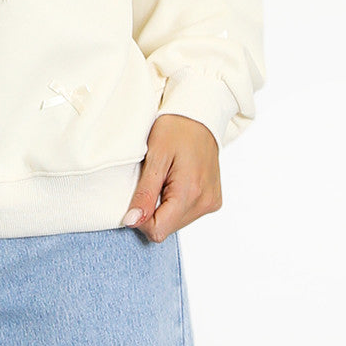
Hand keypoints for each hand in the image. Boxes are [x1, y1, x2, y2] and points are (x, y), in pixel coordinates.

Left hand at [122, 114, 221, 242]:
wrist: (199, 115)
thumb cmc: (175, 128)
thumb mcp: (154, 156)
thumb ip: (144, 193)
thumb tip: (132, 222)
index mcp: (191, 193)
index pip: (158, 230)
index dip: (140, 218)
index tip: (136, 194)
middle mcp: (206, 202)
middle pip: (167, 228)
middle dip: (152, 210)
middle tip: (152, 179)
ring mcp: (211, 202)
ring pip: (176, 222)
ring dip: (163, 206)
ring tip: (164, 177)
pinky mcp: (213, 199)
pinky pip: (187, 213)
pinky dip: (175, 202)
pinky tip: (174, 180)